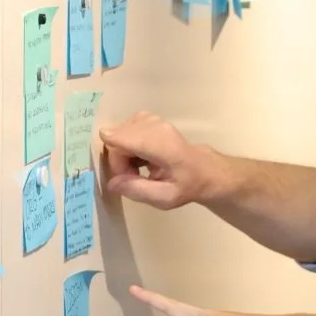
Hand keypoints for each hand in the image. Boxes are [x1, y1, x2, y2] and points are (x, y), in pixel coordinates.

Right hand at [99, 112, 225, 209]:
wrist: (202, 169)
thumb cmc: (185, 185)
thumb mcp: (165, 198)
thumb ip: (138, 190)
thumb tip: (112, 183)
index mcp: (163, 145)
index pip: (124, 138)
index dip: (114, 157)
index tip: (124, 178)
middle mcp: (155, 126)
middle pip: (118, 139)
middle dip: (119, 161)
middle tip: (133, 178)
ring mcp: (150, 119)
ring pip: (118, 135)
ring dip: (122, 154)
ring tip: (137, 169)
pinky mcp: (146, 118)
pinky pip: (124, 131)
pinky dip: (126, 146)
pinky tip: (137, 158)